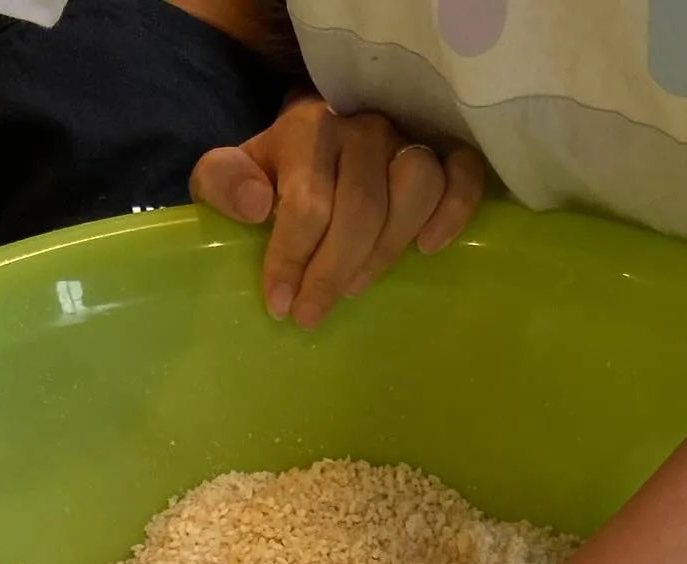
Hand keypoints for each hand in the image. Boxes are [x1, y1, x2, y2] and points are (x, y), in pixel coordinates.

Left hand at [190, 96, 485, 329]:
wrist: (318, 149)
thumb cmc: (274, 177)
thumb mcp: (230, 177)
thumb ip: (222, 182)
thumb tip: (254, 205)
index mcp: (307, 129)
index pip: (307, 199)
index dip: (292, 257)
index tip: (280, 305)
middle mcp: (362, 127)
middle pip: (362, 205)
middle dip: (333, 270)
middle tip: (313, 313)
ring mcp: (408, 138)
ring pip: (415, 188)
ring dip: (387, 249)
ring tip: (357, 288)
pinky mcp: (445, 153)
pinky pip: (464, 174)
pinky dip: (454, 211)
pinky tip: (429, 248)